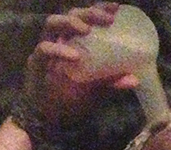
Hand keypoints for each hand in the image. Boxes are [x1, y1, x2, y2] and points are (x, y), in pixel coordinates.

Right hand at [24, 3, 138, 121]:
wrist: (52, 118)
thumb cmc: (72, 97)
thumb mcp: (97, 87)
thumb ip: (112, 81)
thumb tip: (135, 80)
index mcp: (74, 40)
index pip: (86, 17)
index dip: (99, 8)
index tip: (115, 8)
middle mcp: (59, 39)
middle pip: (71, 14)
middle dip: (89, 13)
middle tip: (108, 20)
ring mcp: (46, 49)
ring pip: (52, 23)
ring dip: (70, 22)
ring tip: (87, 30)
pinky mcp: (36, 63)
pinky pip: (44, 50)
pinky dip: (58, 50)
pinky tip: (74, 56)